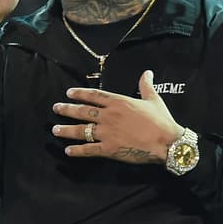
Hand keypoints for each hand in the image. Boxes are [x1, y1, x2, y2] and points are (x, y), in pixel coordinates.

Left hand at [50, 71, 183, 163]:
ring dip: (66, 130)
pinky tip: (68, 151)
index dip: (80, 94)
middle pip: (83, 111)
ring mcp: (107, 132)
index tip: (68, 93)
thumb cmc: (161, 121)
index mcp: (118, 102)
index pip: (94, 95)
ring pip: (81, 130)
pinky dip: (77, 151)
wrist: (167, 142)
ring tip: (55, 129)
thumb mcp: (153, 99)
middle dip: (67, 109)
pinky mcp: (109, 149)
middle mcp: (109, 116)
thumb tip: (147, 72)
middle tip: (56, 108)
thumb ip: (145, 85)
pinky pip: (89, 149)